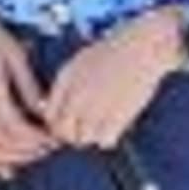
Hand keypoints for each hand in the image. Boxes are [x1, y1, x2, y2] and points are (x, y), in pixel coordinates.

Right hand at [0, 0, 57, 178]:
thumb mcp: (16, 57)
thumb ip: (29, 87)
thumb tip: (44, 112)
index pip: (16, 129)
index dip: (38, 139)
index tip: (55, 138)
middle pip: (4, 144)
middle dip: (31, 150)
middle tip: (51, 146)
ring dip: (16, 157)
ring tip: (37, 153)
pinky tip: (8, 170)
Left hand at [41, 8, 181, 148]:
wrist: (144, 47)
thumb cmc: (114, 53)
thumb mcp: (80, 61)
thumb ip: (62, 85)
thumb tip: (44, 109)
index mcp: (66, 79)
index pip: (49, 115)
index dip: (58, 124)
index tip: (70, 123)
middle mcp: (77, 94)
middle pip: (63, 132)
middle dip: (72, 135)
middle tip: (85, 129)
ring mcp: (96, 106)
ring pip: (83, 139)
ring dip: (92, 136)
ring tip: (103, 124)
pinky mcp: (117, 116)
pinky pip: (105, 142)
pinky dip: (109, 138)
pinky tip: (115, 126)